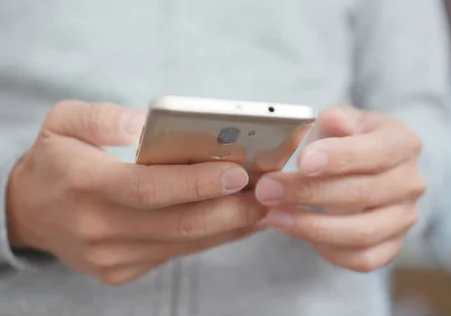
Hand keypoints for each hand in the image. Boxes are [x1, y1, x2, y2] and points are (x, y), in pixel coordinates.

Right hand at [7, 100, 266, 284]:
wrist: (29, 213)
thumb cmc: (56, 160)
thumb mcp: (63, 122)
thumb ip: (102, 117)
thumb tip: (146, 124)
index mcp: (84, 185)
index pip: (149, 188)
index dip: (198, 182)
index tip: (240, 171)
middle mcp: (98, 228)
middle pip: (178, 223)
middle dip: (231, 209)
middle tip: (270, 191)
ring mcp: (112, 256)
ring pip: (185, 242)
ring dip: (231, 225)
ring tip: (266, 204)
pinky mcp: (123, 270)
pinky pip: (178, 254)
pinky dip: (213, 237)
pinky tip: (239, 221)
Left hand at [255, 106, 424, 271]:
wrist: (362, 167)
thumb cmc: (347, 140)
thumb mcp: (338, 121)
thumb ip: (333, 121)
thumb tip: (332, 120)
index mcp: (403, 143)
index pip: (376, 152)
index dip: (339, 158)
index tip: (302, 161)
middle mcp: (411, 182)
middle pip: (362, 193)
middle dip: (309, 192)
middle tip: (268, 189)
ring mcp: (404, 218)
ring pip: (362, 232)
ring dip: (312, 226)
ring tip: (274, 215)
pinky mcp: (393, 245)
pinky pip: (363, 259)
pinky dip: (329, 250)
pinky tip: (299, 232)